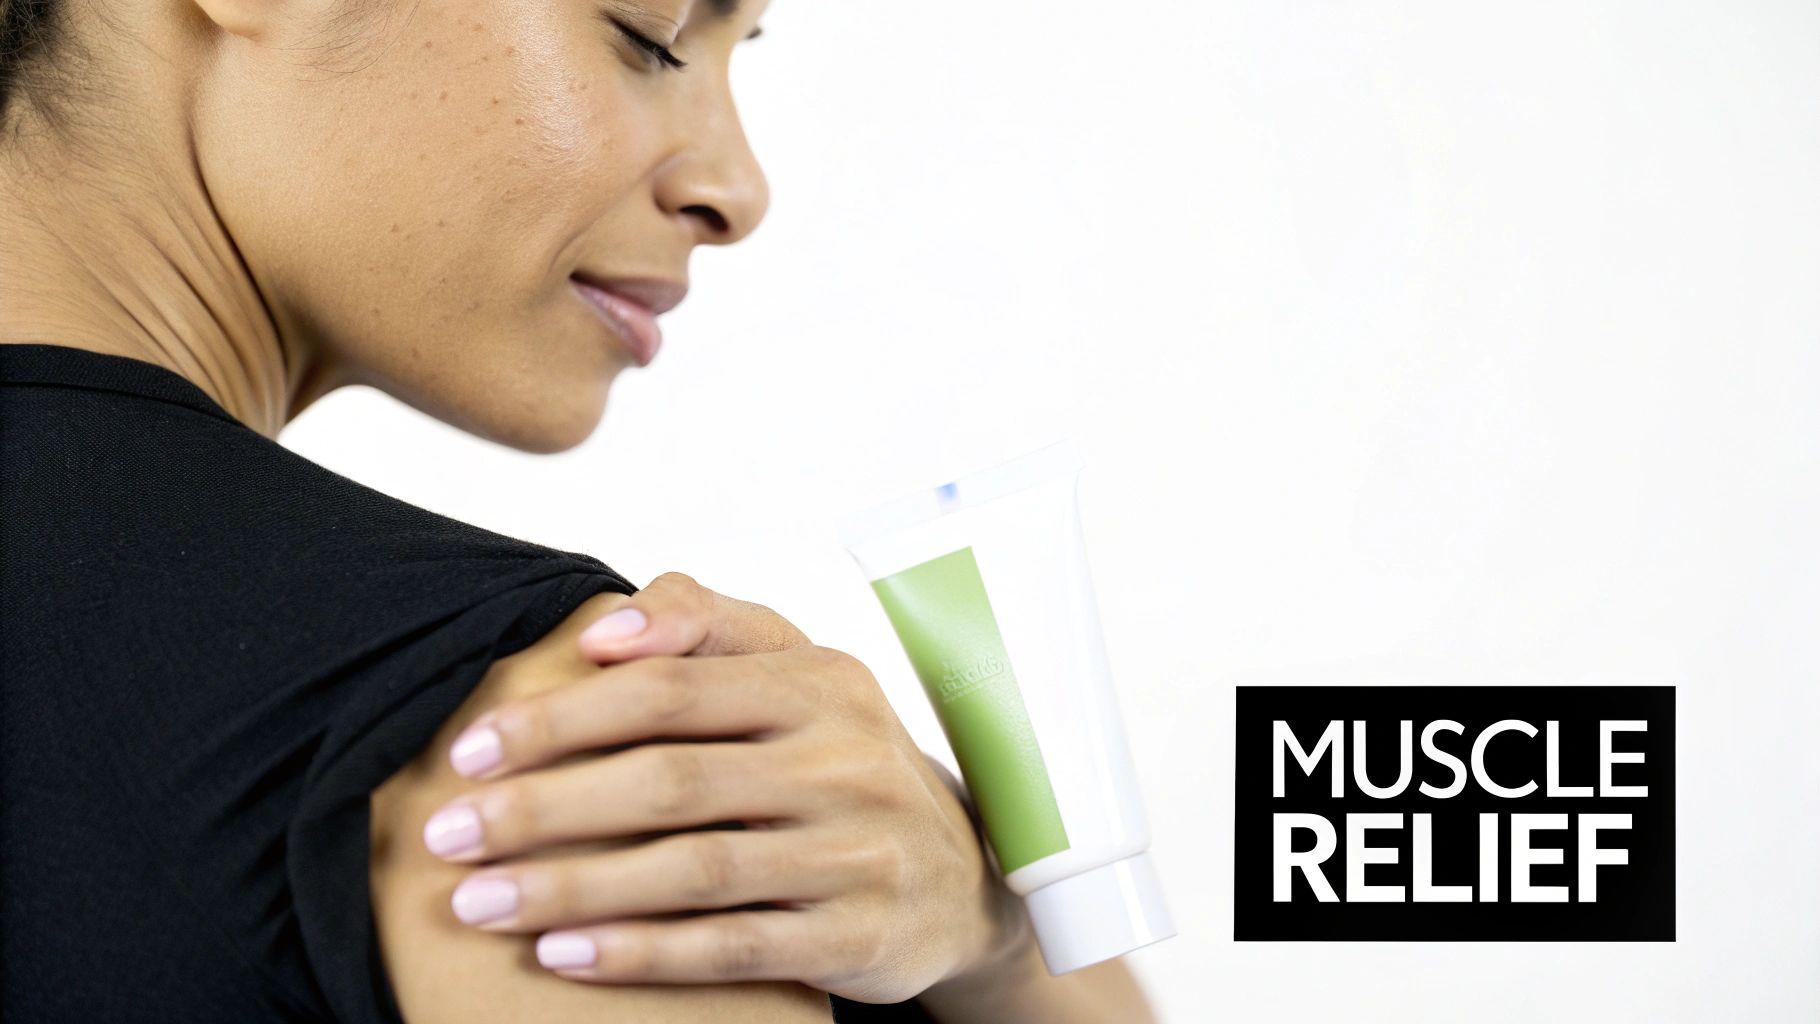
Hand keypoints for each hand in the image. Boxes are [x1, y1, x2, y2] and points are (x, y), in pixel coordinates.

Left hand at [418, 572, 1030, 1003]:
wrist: (960, 877)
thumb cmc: (841, 763)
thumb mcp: (801, 675)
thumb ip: (709, 626)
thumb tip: (609, 623)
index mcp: (821, 683)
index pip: (673, 687)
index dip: (564, 716)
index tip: (473, 749)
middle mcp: (843, 760)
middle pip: (670, 779)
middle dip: (543, 806)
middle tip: (448, 832)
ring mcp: (855, 851)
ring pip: (694, 869)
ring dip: (572, 887)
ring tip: (477, 902)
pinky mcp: (857, 936)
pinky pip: (733, 946)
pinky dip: (642, 953)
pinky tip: (563, 955)